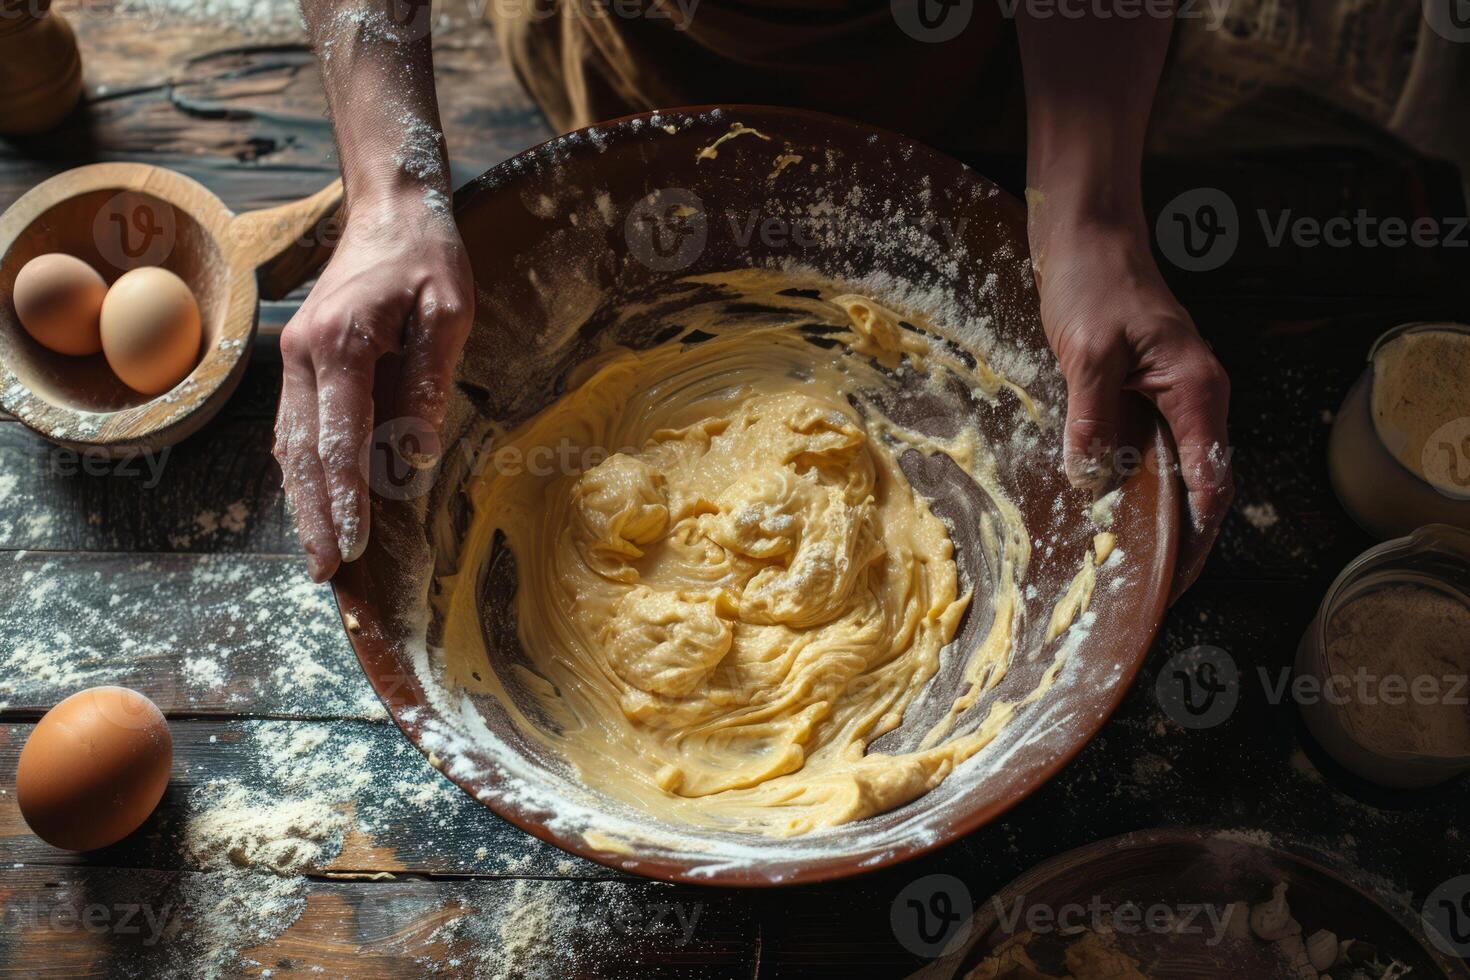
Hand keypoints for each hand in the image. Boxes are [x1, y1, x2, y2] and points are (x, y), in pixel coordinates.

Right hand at [274, 191, 472, 581]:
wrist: (390, 212)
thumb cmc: (427, 260)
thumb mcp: (448, 314)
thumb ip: (430, 380)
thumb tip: (417, 452)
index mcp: (340, 345)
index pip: (339, 438)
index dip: (346, 496)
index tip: (352, 543)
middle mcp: (303, 355)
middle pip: (302, 453)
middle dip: (314, 516)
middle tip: (325, 571)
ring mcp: (294, 358)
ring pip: (289, 445)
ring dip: (302, 502)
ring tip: (315, 554)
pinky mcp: (300, 361)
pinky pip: (293, 428)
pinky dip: (301, 471)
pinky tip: (311, 505)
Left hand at [1032, 218, 1232, 602]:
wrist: (1089, 233)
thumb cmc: (1093, 283)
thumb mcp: (1087, 355)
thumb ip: (1091, 419)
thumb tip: (1087, 480)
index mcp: (1198, 392)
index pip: (1212, 482)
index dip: (1197, 537)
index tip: (1174, 580)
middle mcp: (1199, 398)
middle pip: (1202, 483)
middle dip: (1182, 537)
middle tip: (1150, 587)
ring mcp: (1177, 394)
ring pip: (1178, 467)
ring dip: (1160, 512)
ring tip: (1131, 560)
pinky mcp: (1151, 389)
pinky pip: (1154, 445)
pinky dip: (1139, 479)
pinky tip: (1112, 504)